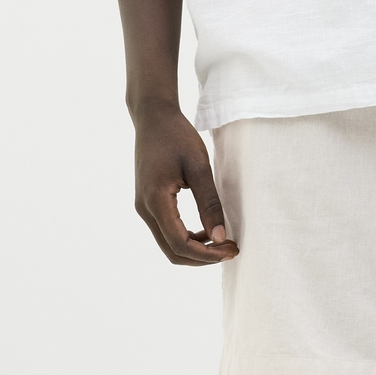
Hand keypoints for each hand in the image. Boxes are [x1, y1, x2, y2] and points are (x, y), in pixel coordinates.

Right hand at [132, 101, 238, 264]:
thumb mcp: (198, 166)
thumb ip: (209, 203)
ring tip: (222, 242)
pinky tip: (206, 232)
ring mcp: (144, 208)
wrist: (152, 117)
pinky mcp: (147, 204)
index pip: (180, 244)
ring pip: (169, 246)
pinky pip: (167, 233)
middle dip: (203, 257)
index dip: (207, 254)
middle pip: (173, 252)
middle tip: (230, 249)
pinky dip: (187, 239)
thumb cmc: (176, 135)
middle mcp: (144, 209)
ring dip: (196, 250)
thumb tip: (220, 237)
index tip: (231, 249)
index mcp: (156, 200)